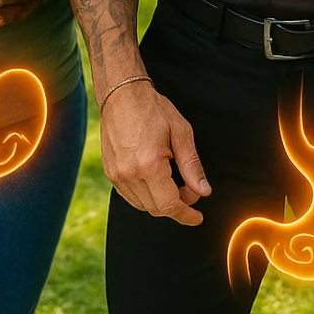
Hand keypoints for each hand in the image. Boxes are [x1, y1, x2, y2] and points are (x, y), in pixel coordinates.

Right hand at [98, 80, 210, 226]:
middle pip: (156, 208)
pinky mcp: (110, 173)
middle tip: (191, 189)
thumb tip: (203, 191)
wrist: (122, 96)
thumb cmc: (153, 109)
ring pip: (143, 205)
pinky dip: (147, 196)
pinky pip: (130, 196)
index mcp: (148, 165)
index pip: (169, 205)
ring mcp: (116, 175)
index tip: (197, 218)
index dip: (186, 215)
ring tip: (174, 180)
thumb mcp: (181, 132)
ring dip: (161, 201)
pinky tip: (157, 179)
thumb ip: (192, 165)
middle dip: (177, 205)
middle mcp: (128, 174)